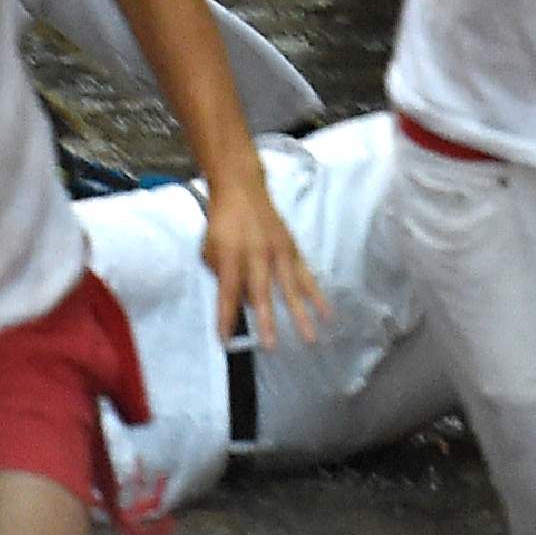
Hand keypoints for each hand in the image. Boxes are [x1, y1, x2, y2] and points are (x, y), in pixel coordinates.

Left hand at [197, 168, 332, 350]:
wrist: (241, 188)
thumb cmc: (222, 223)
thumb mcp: (209, 249)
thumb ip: (222, 276)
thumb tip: (240, 303)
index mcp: (230, 255)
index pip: (227, 292)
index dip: (226, 316)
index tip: (226, 340)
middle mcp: (256, 254)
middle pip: (261, 292)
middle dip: (266, 321)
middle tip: (271, 346)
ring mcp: (277, 251)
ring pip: (290, 287)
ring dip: (300, 315)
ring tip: (309, 338)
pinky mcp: (292, 248)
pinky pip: (305, 276)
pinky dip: (315, 295)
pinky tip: (326, 314)